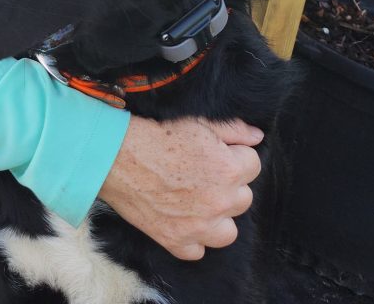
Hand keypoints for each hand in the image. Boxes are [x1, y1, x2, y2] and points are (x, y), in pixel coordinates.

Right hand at [98, 114, 263, 260]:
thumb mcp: (198, 123)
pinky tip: (182, 218)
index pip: (253, 165)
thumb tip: (257, 137)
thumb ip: (234, 130)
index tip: (217, 154)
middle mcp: (220, 201)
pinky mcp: (176, 242)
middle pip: (243, 198)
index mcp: (229, 169)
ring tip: (199, 200)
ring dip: (218, 217)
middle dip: (228, 185)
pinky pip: (199, 250)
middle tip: (203, 173)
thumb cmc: (156, 134)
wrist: (116, 155)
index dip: (234, 156)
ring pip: (228, 231)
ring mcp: (199, 226)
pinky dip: (193, 238)